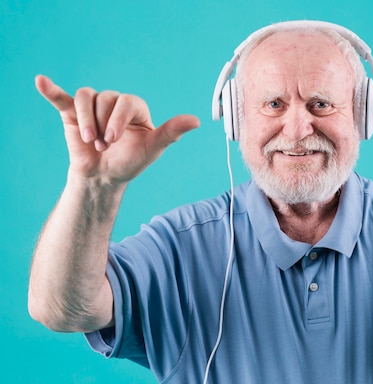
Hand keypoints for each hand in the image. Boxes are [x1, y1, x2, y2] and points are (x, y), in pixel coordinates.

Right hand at [35, 75, 199, 185]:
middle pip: (106, 98)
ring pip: (86, 97)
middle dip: (103, 125)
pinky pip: (62, 97)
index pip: (126, 101)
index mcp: (136, 108)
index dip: (117, 120)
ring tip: (91, 141)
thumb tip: (196, 121)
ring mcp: (93, 107)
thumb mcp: (152, 149)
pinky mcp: (73, 113)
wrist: (104, 179)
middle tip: (105, 145)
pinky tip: (42, 82)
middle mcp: (115, 103)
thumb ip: (172, 133)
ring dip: (86, 121)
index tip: (112, 140)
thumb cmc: (130, 163)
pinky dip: (51, 90)